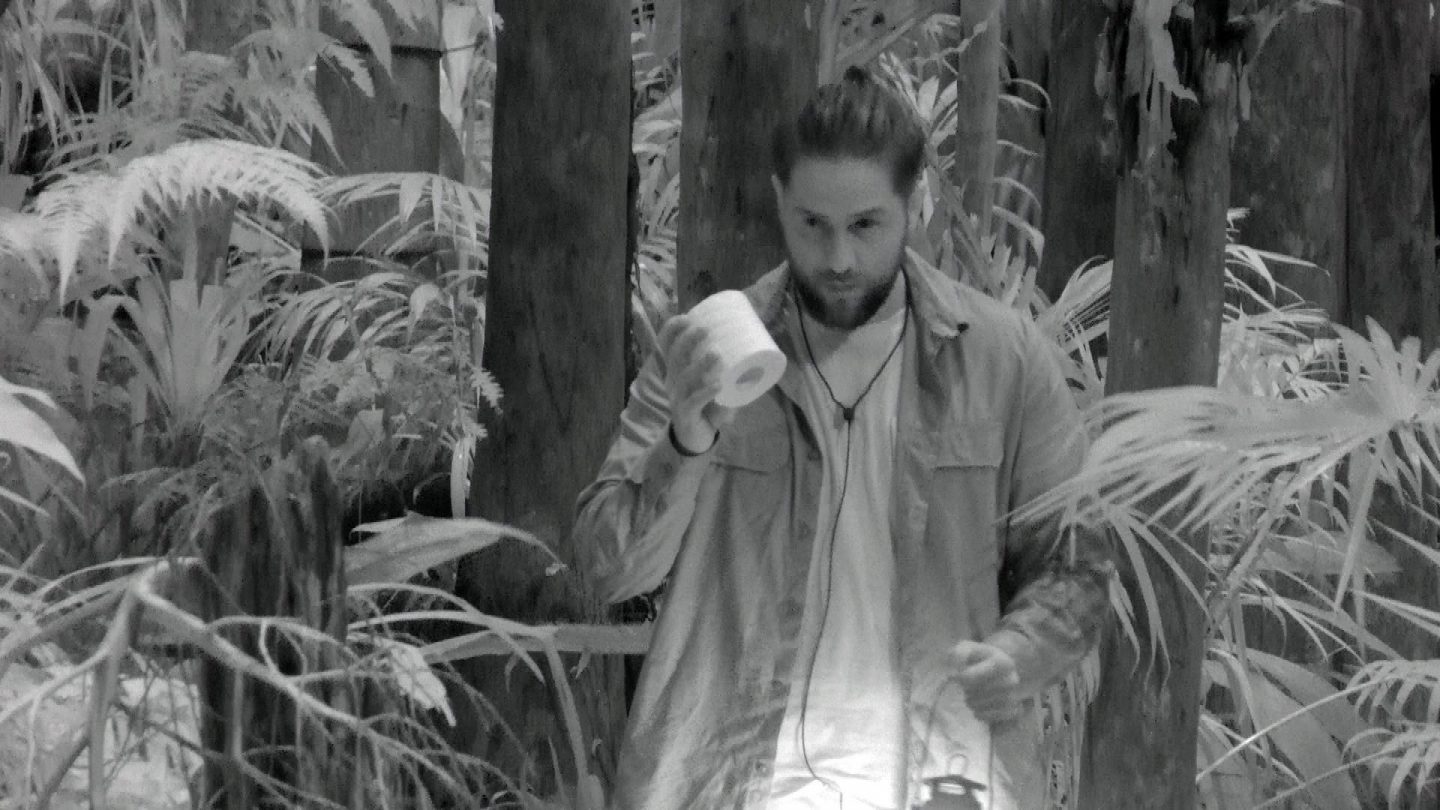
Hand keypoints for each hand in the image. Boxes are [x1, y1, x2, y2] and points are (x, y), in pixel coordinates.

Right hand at [656, 313, 735, 452]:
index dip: (672, 330)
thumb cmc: (705, 406)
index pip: (666, 346)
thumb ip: (727, 372)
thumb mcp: (712, 385)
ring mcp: (677, 399)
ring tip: (716, 354)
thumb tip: (754, 355)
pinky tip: (718, 385)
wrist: (695, 438)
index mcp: (676, 371)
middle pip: (674, 357)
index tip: (687, 317)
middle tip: (705, 329)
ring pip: (684, 378)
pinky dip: (706, 392)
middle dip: (687, 341)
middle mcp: (672, 382)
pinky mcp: (685, 415)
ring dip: (700, 365)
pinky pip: (694, 402)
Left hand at [950, 640, 1024, 723]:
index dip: (959, 678)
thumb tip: (954, 671)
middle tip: (969, 684)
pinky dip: (978, 712)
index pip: (969, 678)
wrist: (999, 670)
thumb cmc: (980, 659)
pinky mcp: (1012, 712)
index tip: (958, 675)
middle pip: (973, 693)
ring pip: (977, 706)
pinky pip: (985, 717)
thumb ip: (958, 653)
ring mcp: (1013, 697)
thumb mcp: (968, 648)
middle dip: (966, 689)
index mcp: (1003, 662)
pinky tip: (979, 704)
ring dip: (970, 701)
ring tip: (974, 693)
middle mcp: (1011, 680)